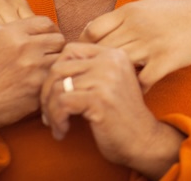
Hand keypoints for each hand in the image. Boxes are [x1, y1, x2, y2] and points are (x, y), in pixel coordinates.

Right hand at [0, 16, 64, 143]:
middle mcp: (23, 46)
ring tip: (45, 72)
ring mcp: (32, 67)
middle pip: (59, 39)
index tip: (46, 41)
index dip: (49, 32)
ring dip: (55, 66)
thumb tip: (24, 26)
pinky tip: (41, 87)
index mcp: (9, 32)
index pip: (46, 23)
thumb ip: (7, 31)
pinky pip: (55, 79)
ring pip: (60, 59)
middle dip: (55, 48)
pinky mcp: (37, 88)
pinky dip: (50, 82)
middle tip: (48, 58)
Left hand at [40, 43, 183, 177]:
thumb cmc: (121, 115)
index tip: (56, 94)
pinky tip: (63, 131)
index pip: (70, 50)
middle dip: (47, 92)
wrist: (143, 140)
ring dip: (50, 110)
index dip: (55, 72)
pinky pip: (62, 104)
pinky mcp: (99, 99)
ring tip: (56, 124)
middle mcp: (110, 61)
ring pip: (57, 87)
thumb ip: (89, 70)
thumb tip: (50, 70)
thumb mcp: (109, 83)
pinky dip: (56, 120)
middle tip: (49, 113)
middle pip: (58, 67)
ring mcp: (105, 79)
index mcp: (113, 54)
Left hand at [80, 0, 190, 91]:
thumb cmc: (175, 14)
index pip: (93, 30)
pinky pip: (142, 80)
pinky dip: (137, 88)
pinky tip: (138, 91)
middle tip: (95, 78)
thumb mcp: (145, 6)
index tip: (88, 58)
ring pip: (119, 65)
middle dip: (96, 66)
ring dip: (115, 78)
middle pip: (103, 50)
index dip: (85, 46)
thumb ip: (120, 17)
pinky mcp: (166, 60)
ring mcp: (151, 44)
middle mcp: (137, 26)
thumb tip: (91, 29)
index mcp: (129, 11)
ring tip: (113, 87)